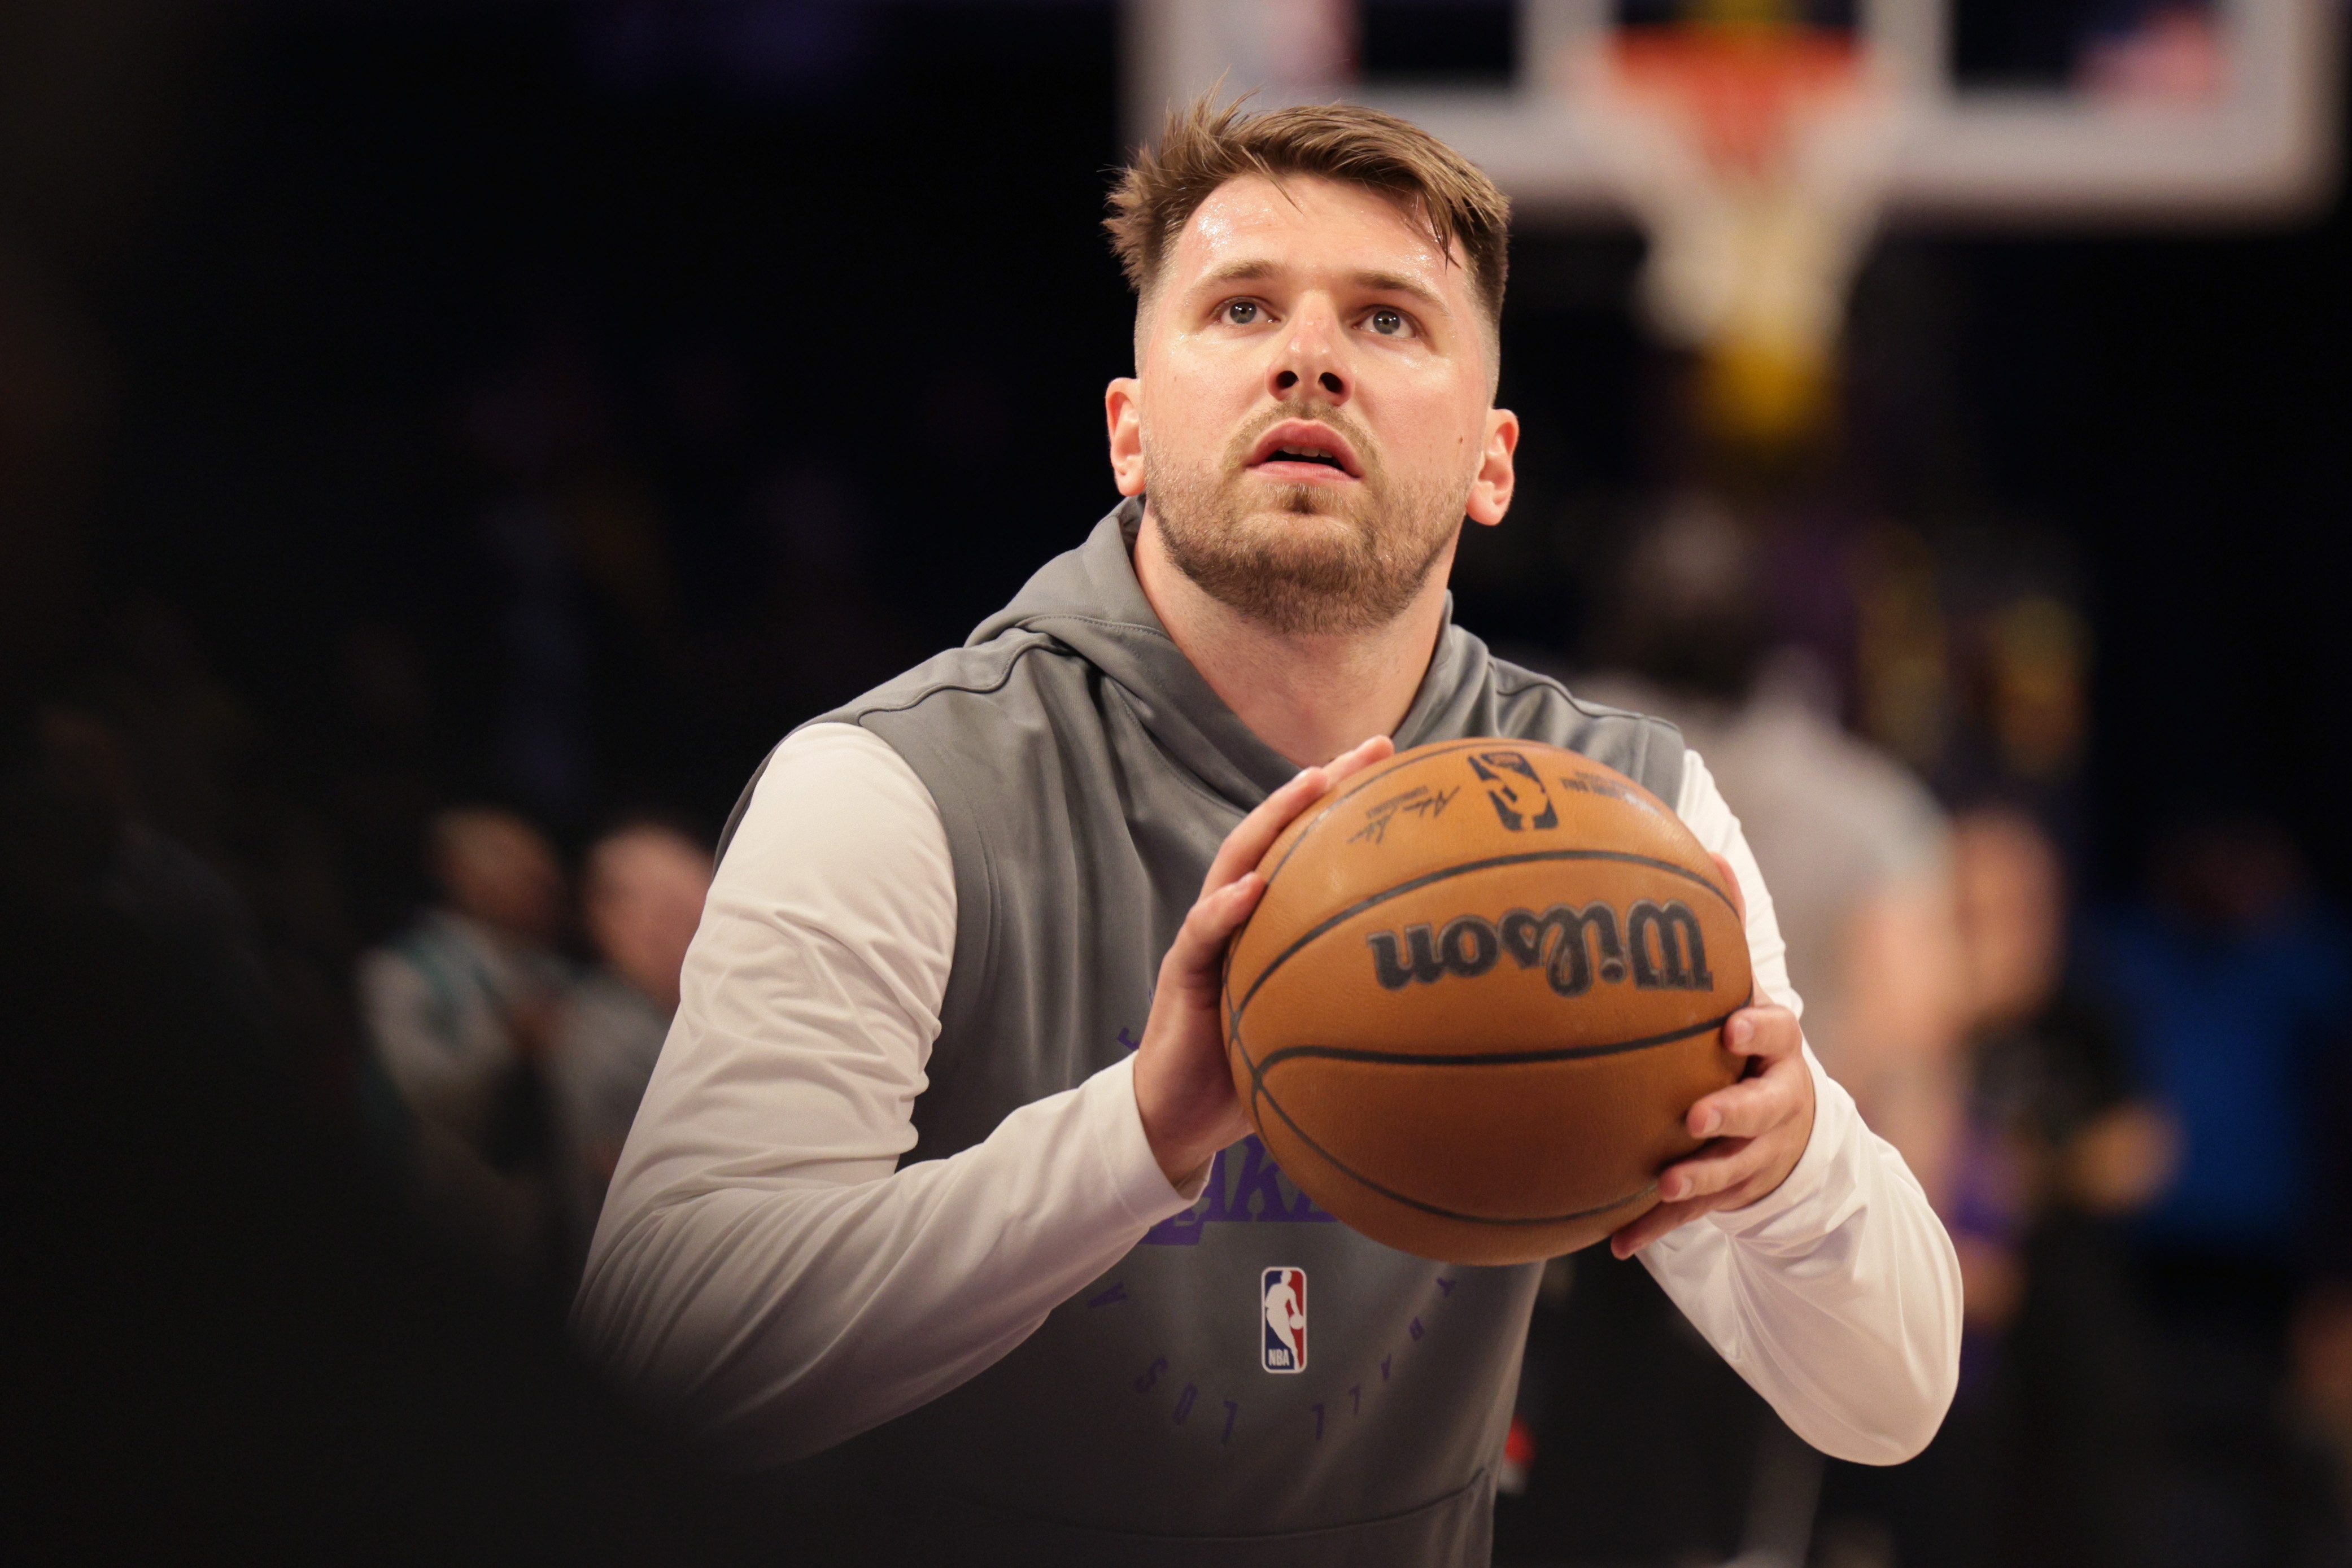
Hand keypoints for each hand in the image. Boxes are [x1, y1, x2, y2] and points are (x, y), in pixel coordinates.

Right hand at [1133, 735, 1395, 1186]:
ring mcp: (1207, 938)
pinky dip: (1225, 908)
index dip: (1354, 806)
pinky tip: (1252, 888)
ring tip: (1311, 784)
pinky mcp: (1183, 973)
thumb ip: (1362, 1013)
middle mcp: (1239, 916)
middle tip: (1376, 748)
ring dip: (1272, 819)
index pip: (1313, 848)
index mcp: (1272, 922)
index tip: (1408, 769)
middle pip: (1279, 832)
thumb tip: (1453, 1020)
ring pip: (1236, 861)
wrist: (1179, 1118)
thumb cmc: (1251, 1075)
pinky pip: (1202, 933)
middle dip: (1324, 784)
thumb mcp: (1319, 1036)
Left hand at [1610, 852, 1815, 1257]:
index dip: (1759, 1030)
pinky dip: (1657, 1227)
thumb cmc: (1744, 1040)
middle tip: (1696, 1116)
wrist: (1785, 1121)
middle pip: (1764, 1108)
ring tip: (1664, 1181)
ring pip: (1734, 1168)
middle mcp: (1775, 1101)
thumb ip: (1725, 929)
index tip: (1731, 1027)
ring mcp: (1757, 1152)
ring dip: (1699, 1177)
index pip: (1779, 1034)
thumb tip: (1711, 852)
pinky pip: (1695, 1216)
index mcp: (1774, 1049)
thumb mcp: (1740, 988)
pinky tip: (1616, 1242)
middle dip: (1733, 1112)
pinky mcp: (1732, 1191)